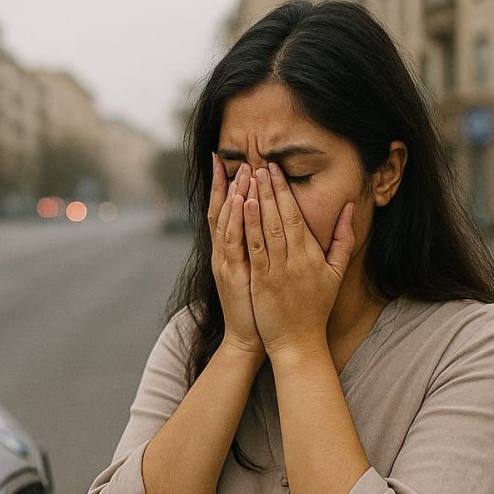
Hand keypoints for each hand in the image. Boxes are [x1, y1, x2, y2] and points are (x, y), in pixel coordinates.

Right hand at [207, 154, 264, 358]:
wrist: (248, 337)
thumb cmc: (258, 306)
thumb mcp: (257, 273)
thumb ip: (261, 249)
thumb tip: (270, 229)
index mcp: (232, 250)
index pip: (228, 212)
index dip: (229, 187)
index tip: (233, 163)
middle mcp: (224, 252)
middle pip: (223, 211)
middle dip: (229, 183)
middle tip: (236, 157)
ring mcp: (225, 261)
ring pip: (226, 221)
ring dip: (233, 194)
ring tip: (240, 169)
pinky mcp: (232, 272)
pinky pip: (233, 240)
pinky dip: (235, 218)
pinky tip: (240, 199)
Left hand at [243, 162, 354, 356]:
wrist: (299, 342)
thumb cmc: (315, 308)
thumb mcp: (336, 273)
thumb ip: (344, 240)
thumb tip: (350, 209)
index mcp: (312, 255)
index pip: (296, 216)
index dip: (285, 191)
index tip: (275, 170)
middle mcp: (296, 260)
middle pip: (281, 217)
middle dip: (269, 189)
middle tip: (259, 164)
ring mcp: (278, 271)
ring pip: (266, 229)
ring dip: (257, 201)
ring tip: (249, 178)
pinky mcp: (262, 282)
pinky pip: (254, 249)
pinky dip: (248, 227)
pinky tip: (242, 208)